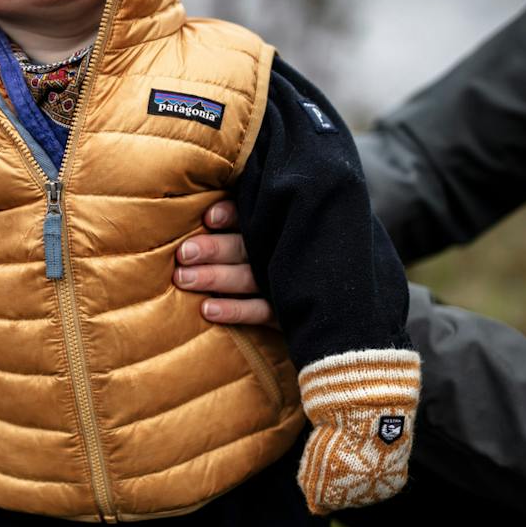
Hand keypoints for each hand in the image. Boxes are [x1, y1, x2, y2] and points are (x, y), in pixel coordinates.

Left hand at [173, 200, 276, 326]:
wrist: (342, 301)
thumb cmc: (273, 255)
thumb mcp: (263, 234)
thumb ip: (237, 223)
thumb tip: (200, 214)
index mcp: (269, 231)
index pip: (248, 218)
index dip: (229, 216)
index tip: (208, 218)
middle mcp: (275, 255)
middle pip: (242, 248)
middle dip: (212, 249)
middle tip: (184, 253)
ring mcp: (280, 285)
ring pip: (246, 279)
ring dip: (214, 278)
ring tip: (183, 279)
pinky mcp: (284, 313)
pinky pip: (259, 312)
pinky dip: (234, 310)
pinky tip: (207, 309)